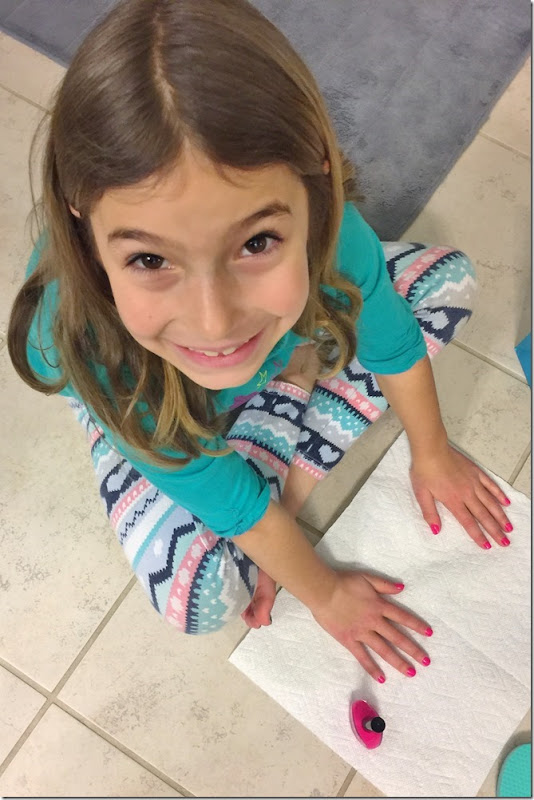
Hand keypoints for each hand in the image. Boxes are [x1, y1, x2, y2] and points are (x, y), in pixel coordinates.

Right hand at [310, 570, 431, 681]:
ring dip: (398, 662)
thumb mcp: (367, 578)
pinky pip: (362, 656)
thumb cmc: (344, 582)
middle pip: (397, 637)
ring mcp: (362, 632)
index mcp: (379, 605)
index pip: (402, 617)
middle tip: (426, 661)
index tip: (429, 634)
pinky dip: (371, 668)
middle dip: (413, 649)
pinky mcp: (349, 640)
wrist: (323, 590)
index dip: (416, 625)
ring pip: (383, 649)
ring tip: (411, 673)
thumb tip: (402, 588)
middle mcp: (374, 621)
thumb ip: (384, 584)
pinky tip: (381, 678)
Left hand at [410, 444, 512, 548]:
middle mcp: (466, 494)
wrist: (431, 449)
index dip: (478, 536)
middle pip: (484, 515)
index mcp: (453, 501)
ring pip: (491, 502)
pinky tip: (506, 502)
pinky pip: (491, 485)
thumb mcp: (421, 494)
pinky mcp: (476, 472)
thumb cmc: (424, 471)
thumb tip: (436, 530)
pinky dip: (499, 494)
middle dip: (495, 531)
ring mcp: (473, 482)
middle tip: (505, 542)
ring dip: (501, 516)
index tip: (487, 546)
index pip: (468, 522)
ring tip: (509, 527)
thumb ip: (429, 513)